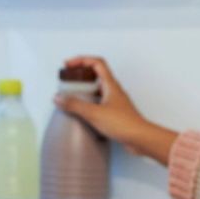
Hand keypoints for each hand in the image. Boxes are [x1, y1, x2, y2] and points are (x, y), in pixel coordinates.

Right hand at [55, 56, 177, 164]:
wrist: (140, 138)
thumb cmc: (124, 124)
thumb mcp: (94, 113)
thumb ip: (75, 105)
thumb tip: (59, 98)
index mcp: (110, 84)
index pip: (96, 63)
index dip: (81, 60)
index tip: (68, 65)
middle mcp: (113, 91)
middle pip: (96, 74)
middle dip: (80, 75)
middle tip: (68, 80)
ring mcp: (115, 102)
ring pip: (97, 90)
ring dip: (84, 90)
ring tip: (72, 96)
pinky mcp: (115, 114)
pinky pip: (99, 103)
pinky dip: (89, 103)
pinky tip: (83, 113)